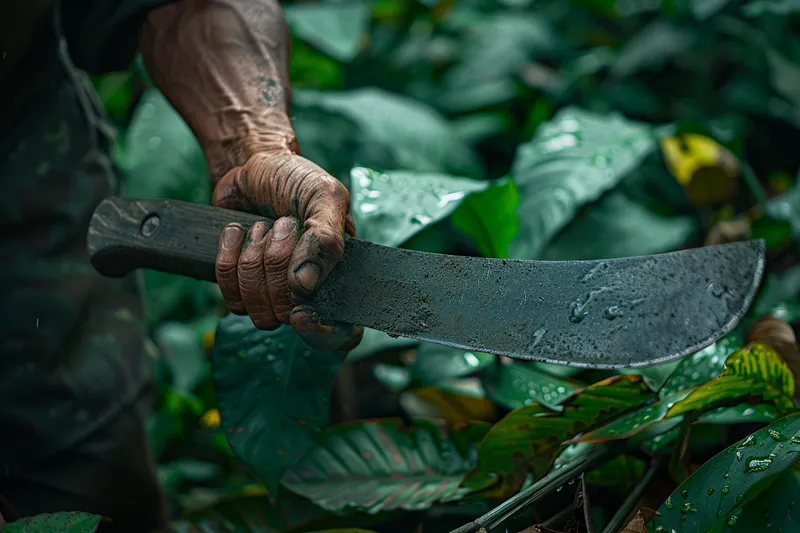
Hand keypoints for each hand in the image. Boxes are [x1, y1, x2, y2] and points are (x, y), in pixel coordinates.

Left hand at [212, 149, 362, 351]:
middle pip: (288, 312)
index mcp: (341, 275)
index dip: (323, 334)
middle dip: (277, 264)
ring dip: (253, 260)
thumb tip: (306, 285)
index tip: (301, 313)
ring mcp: (274, 291)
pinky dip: (228, 261)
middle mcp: (309, 291)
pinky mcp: (242, 286)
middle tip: (282, 224)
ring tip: (262, 225)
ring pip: (257, 309)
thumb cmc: (296, 179)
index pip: (342, 334)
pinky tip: (236, 231)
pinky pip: (230, 298)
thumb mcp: (323, 196)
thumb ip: (325, 238)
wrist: (253, 163)